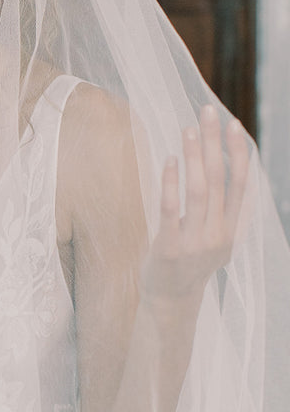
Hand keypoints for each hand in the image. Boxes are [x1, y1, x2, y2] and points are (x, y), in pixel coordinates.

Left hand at [142, 104, 249, 308]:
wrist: (170, 300)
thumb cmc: (187, 260)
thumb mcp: (212, 236)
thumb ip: (217, 208)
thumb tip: (214, 166)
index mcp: (231, 230)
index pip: (240, 184)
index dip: (238, 153)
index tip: (233, 124)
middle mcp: (219, 235)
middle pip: (219, 180)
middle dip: (214, 143)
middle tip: (206, 112)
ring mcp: (196, 243)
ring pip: (199, 191)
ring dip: (194, 157)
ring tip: (188, 130)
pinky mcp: (170, 249)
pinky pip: (171, 210)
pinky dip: (172, 183)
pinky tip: (170, 160)